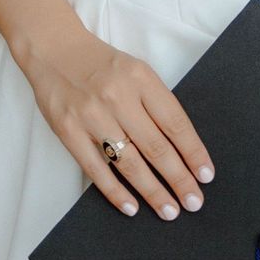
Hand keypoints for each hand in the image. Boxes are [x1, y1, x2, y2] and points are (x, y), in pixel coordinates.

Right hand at [21, 26, 215, 220]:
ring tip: (169, 210)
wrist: (53, 48)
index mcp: (141, 78)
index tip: (206, 175)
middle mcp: (118, 96)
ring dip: (152, 191)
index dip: (193, 152)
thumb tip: (181, 148)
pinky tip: (131, 207)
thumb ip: (155, 103)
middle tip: (194, 202)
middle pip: (156, 146)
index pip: (175, 122)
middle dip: (179, 178)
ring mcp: (91, 115)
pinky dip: (115, 192)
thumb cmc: (102, 64)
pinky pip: (96, 169)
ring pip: (129, 162)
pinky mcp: (68, 131)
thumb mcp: (136, 71)